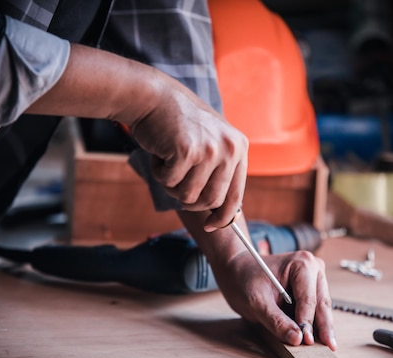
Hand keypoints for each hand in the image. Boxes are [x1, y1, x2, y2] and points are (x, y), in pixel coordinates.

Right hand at [25, 44, 247, 229]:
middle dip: (190, 200)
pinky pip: (169, 182)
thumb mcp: (210, 141)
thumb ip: (219, 170)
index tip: (211, 225)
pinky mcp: (187, 151)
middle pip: (211, 200)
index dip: (222, 216)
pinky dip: (159, 173)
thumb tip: (221, 211)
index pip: (236, 195)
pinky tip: (159, 152)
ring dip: (171, 185)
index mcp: (239, 147)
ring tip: (168, 161)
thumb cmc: (178, 123)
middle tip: (175, 185)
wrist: (153, 97)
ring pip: (187, 195)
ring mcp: (209, 149)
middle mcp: (229, 148)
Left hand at [216, 250, 336, 350]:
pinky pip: (316, 309)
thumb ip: (276, 321)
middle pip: (321, 304)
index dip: (308, 322)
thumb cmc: (244, 279)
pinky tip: (316, 339)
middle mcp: (313, 268)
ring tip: (325, 347)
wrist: (237, 271)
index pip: (309, 299)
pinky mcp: (311, 288)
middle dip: (323, 327)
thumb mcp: (256, 302)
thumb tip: (297, 338)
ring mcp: (314, 278)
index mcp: (302, 264)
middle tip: (328, 348)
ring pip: (322, 308)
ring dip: (321, 327)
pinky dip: (315, 323)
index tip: (307, 341)